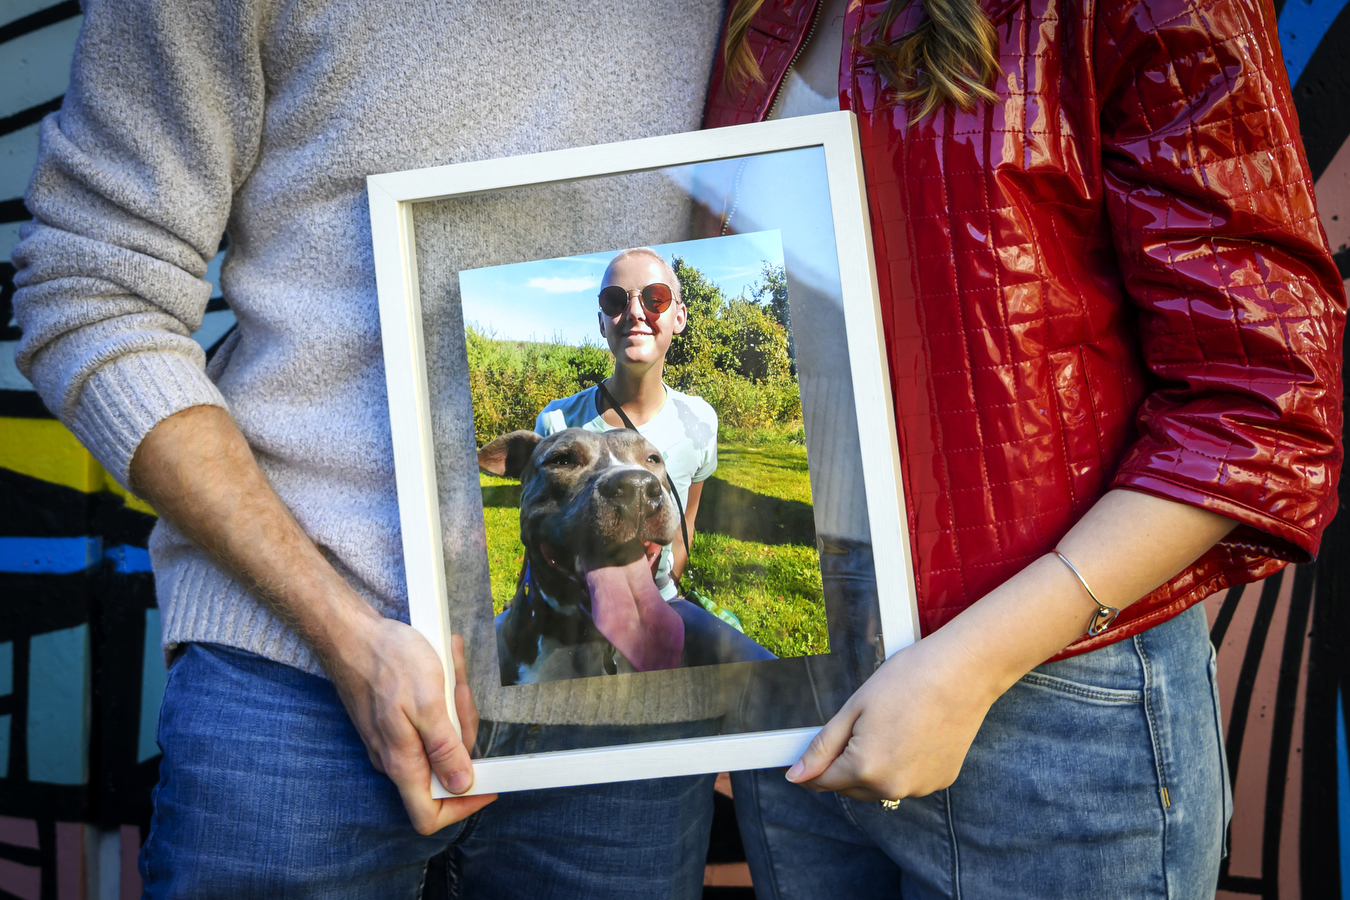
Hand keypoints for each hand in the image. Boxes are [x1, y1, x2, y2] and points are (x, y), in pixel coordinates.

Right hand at [328, 625, 495, 833]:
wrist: (351, 635)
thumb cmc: (388, 662)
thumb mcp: (428, 704)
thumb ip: (444, 749)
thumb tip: (462, 785)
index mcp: (402, 762)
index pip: (429, 815)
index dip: (462, 807)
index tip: (487, 784)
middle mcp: (394, 759)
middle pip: (444, 771)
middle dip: (464, 734)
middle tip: (461, 697)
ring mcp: (392, 741)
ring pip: (438, 742)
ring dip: (453, 710)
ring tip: (449, 674)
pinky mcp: (393, 723)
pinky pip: (427, 723)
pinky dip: (440, 701)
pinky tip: (440, 673)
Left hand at [785, 631, 997, 801]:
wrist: (962, 673)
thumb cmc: (908, 680)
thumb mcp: (854, 708)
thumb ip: (823, 746)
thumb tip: (797, 775)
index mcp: (866, 768)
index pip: (825, 782)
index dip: (811, 769)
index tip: (804, 763)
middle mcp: (893, 787)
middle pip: (851, 788)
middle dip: (843, 766)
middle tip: (854, 728)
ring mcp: (920, 787)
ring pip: (880, 786)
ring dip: (873, 768)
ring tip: (888, 725)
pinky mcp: (940, 781)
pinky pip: (907, 780)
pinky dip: (901, 765)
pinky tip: (910, 734)